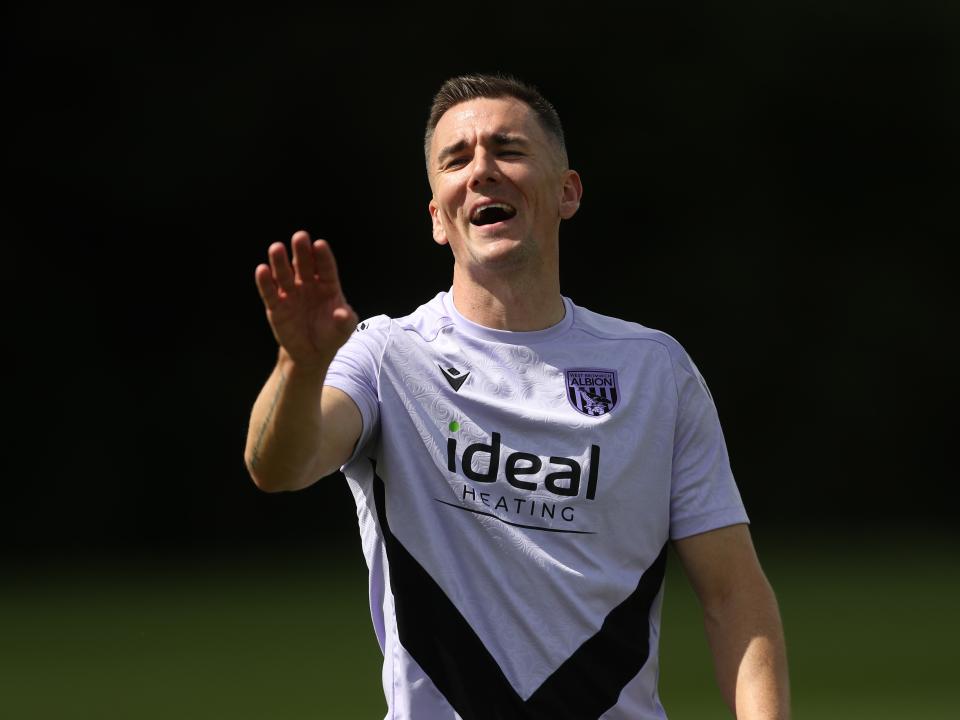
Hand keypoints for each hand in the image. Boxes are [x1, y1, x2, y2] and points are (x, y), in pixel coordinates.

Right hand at [255, 231, 357, 369]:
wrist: (312, 354)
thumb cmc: (331, 336)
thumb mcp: (344, 330)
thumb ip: (346, 321)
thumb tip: (341, 313)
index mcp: (328, 286)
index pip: (326, 268)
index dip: (323, 256)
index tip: (319, 244)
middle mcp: (308, 285)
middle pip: (304, 265)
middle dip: (302, 251)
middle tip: (299, 236)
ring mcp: (291, 294)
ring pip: (284, 274)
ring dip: (280, 261)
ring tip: (276, 248)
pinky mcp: (276, 306)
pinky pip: (269, 292)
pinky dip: (265, 281)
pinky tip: (262, 270)